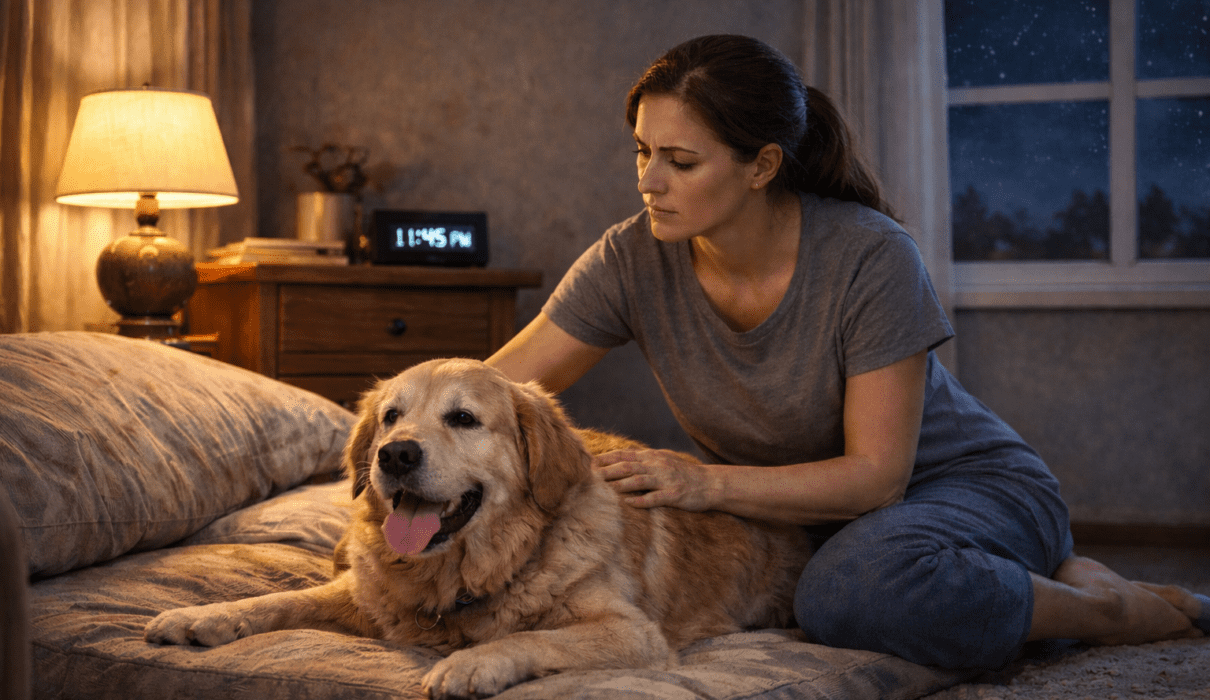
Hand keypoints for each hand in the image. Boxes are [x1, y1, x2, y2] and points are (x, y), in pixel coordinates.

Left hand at [593, 448, 718, 510]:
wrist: (710, 483)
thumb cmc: (685, 473)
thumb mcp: (665, 460)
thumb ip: (646, 459)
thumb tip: (624, 458)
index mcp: (653, 457)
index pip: (625, 455)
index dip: (607, 458)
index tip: (590, 462)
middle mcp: (658, 465)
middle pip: (628, 466)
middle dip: (608, 471)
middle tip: (590, 476)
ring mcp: (666, 480)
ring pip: (639, 480)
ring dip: (620, 485)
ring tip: (604, 490)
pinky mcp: (674, 495)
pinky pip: (655, 498)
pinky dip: (641, 500)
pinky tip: (629, 504)